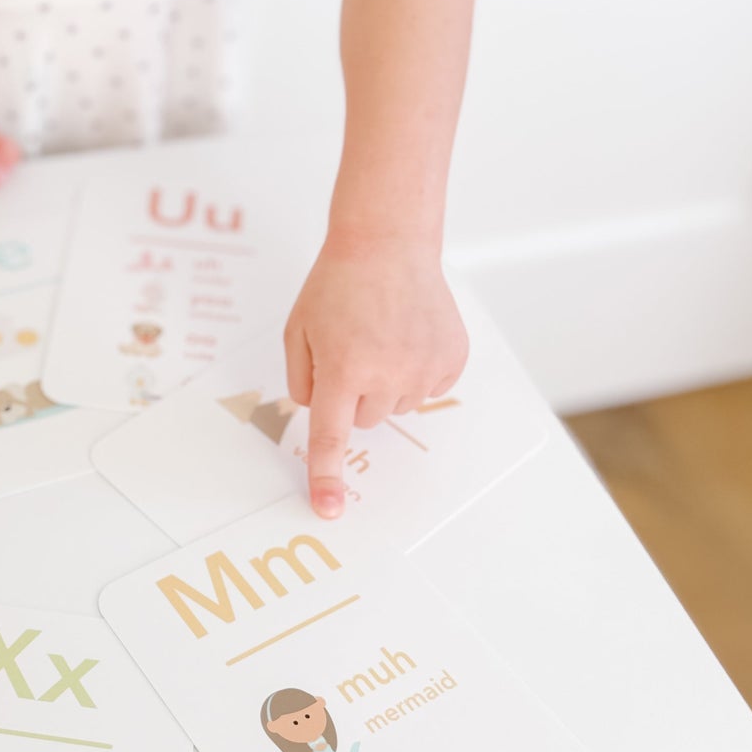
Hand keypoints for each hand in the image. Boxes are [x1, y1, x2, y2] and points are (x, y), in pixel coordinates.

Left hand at [282, 235, 468, 521]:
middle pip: (365, 420)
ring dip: (386, 382)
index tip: (329, 509)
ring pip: (397, 407)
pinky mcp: (452, 359)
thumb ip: (303, 382)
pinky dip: (415, 370)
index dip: (327, 475)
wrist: (388, 242)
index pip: (332, 437)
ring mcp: (425, 368)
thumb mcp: (299, 330)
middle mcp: (388, 374)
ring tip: (382, 334)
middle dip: (354, 393)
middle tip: (353, 347)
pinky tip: (407, 335)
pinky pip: (427, 389)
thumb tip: (321, 414)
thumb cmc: (337, 284)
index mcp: (344, 369)